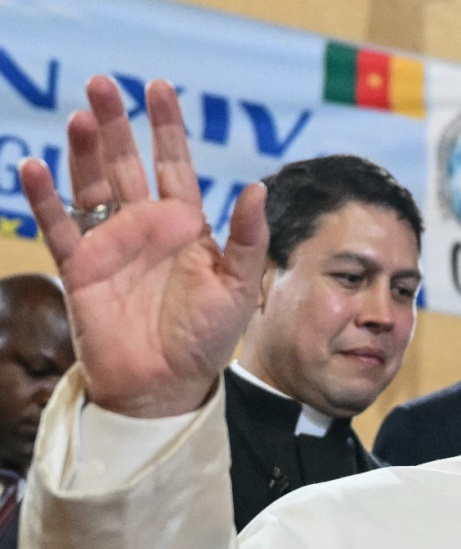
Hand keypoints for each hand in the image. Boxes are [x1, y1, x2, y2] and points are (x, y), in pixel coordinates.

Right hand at [18, 77, 267, 416]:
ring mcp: (111, 246)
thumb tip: (257, 188)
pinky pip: (59, 225)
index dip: (167, 129)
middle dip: (115, 124)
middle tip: (103, 83)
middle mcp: (146, 229)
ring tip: (81, 115)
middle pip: (127, 164)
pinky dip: (45, 198)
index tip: (159, 88)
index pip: (174, 167)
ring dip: (83, 151)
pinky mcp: (81, 268)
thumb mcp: (240, 290)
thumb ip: (248, 240)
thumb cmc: (207, 341)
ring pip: (91, 185)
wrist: (167, 386)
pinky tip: (35, 167)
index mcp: (186, 230)